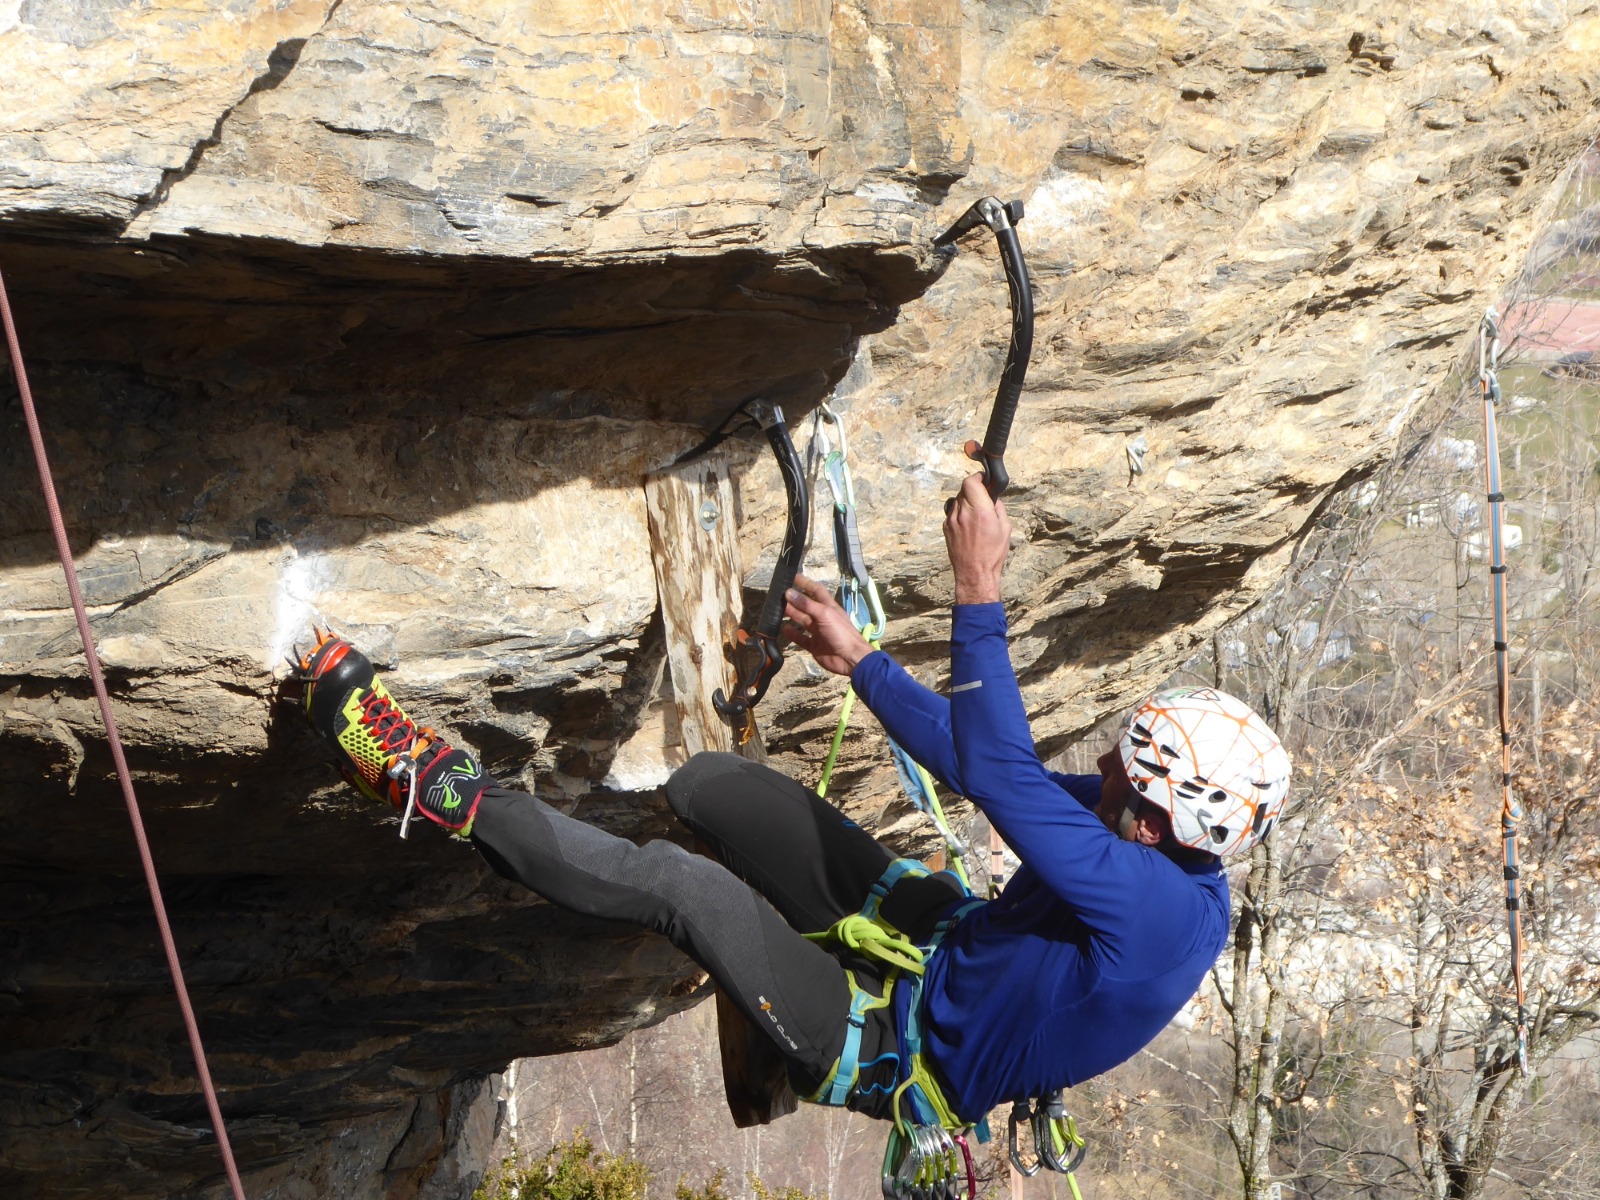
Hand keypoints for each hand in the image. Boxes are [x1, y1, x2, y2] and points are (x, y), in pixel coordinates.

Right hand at [783, 575, 874, 676]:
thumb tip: (789, 592)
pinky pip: (800, 638)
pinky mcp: (814, 645)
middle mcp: (822, 617)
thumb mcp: (824, 614)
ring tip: (777, 609)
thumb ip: (806, 604)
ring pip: (802, 620)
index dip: (805, 583)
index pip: (816, 591)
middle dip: (794, 599)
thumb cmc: (841, 632)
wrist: (850, 658)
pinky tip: (784, 628)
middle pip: (806, 605)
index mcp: (828, 607)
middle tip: (779, 594)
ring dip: (791, 614)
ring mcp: (818, 632)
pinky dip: (793, 634)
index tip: (792, 577)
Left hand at [944, 468, 1010, 603]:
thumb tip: (992, 497)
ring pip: (957, 500)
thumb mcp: (1005, 528)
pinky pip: (953, 512)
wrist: (974, 572)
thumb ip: (998, 507)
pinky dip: (961, 512)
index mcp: (979, 510)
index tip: (984, 480)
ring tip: (976, 514)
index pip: (970, 481)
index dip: (978, 478)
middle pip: (964, 489)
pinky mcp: (946, 527)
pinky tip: (969, 524)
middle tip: (983, 499)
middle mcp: (963, 512)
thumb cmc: (992, 553)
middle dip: (974, 490)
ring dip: (967, 501)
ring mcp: (951, 520)